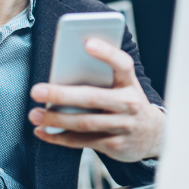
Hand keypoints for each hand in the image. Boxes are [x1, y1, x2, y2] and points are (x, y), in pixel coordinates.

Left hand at [29, 38, 164, 162]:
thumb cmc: (128, 104)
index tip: (87, 43)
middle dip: (62, 95)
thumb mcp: (123, 87)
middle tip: (37, 91)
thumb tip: (63, 74)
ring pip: (84, 122)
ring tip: (34, 114)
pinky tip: (43, 132)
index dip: (107, 53)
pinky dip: (60, 137)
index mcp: (130, 83)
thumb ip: (102, 79)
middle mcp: (130, 104)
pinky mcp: (115, 145)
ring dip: (56, 119)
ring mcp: (123, 126)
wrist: (154, 136)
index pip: (122, 64)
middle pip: (93, 97)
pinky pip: (83, 142)